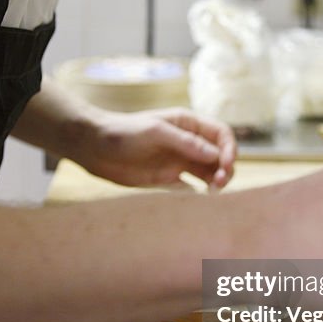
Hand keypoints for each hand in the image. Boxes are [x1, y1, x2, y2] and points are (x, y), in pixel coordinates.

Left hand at [79, 106, 236, 188]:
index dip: (229, 149)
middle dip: (225, 167)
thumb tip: (216, 155)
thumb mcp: (155, 132)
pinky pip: (194, 185)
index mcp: (188, 123)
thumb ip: (185, 143)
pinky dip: (202, 192)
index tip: (225, 165)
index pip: (221, 134)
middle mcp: (188, 142)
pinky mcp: (169, 178)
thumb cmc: (122, 132)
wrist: (93, 148)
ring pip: (210, 171)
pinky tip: (200, 198)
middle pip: (220, 154)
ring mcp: (180, 160)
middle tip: (219, 183)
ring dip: (217, 181)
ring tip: (213, 191)